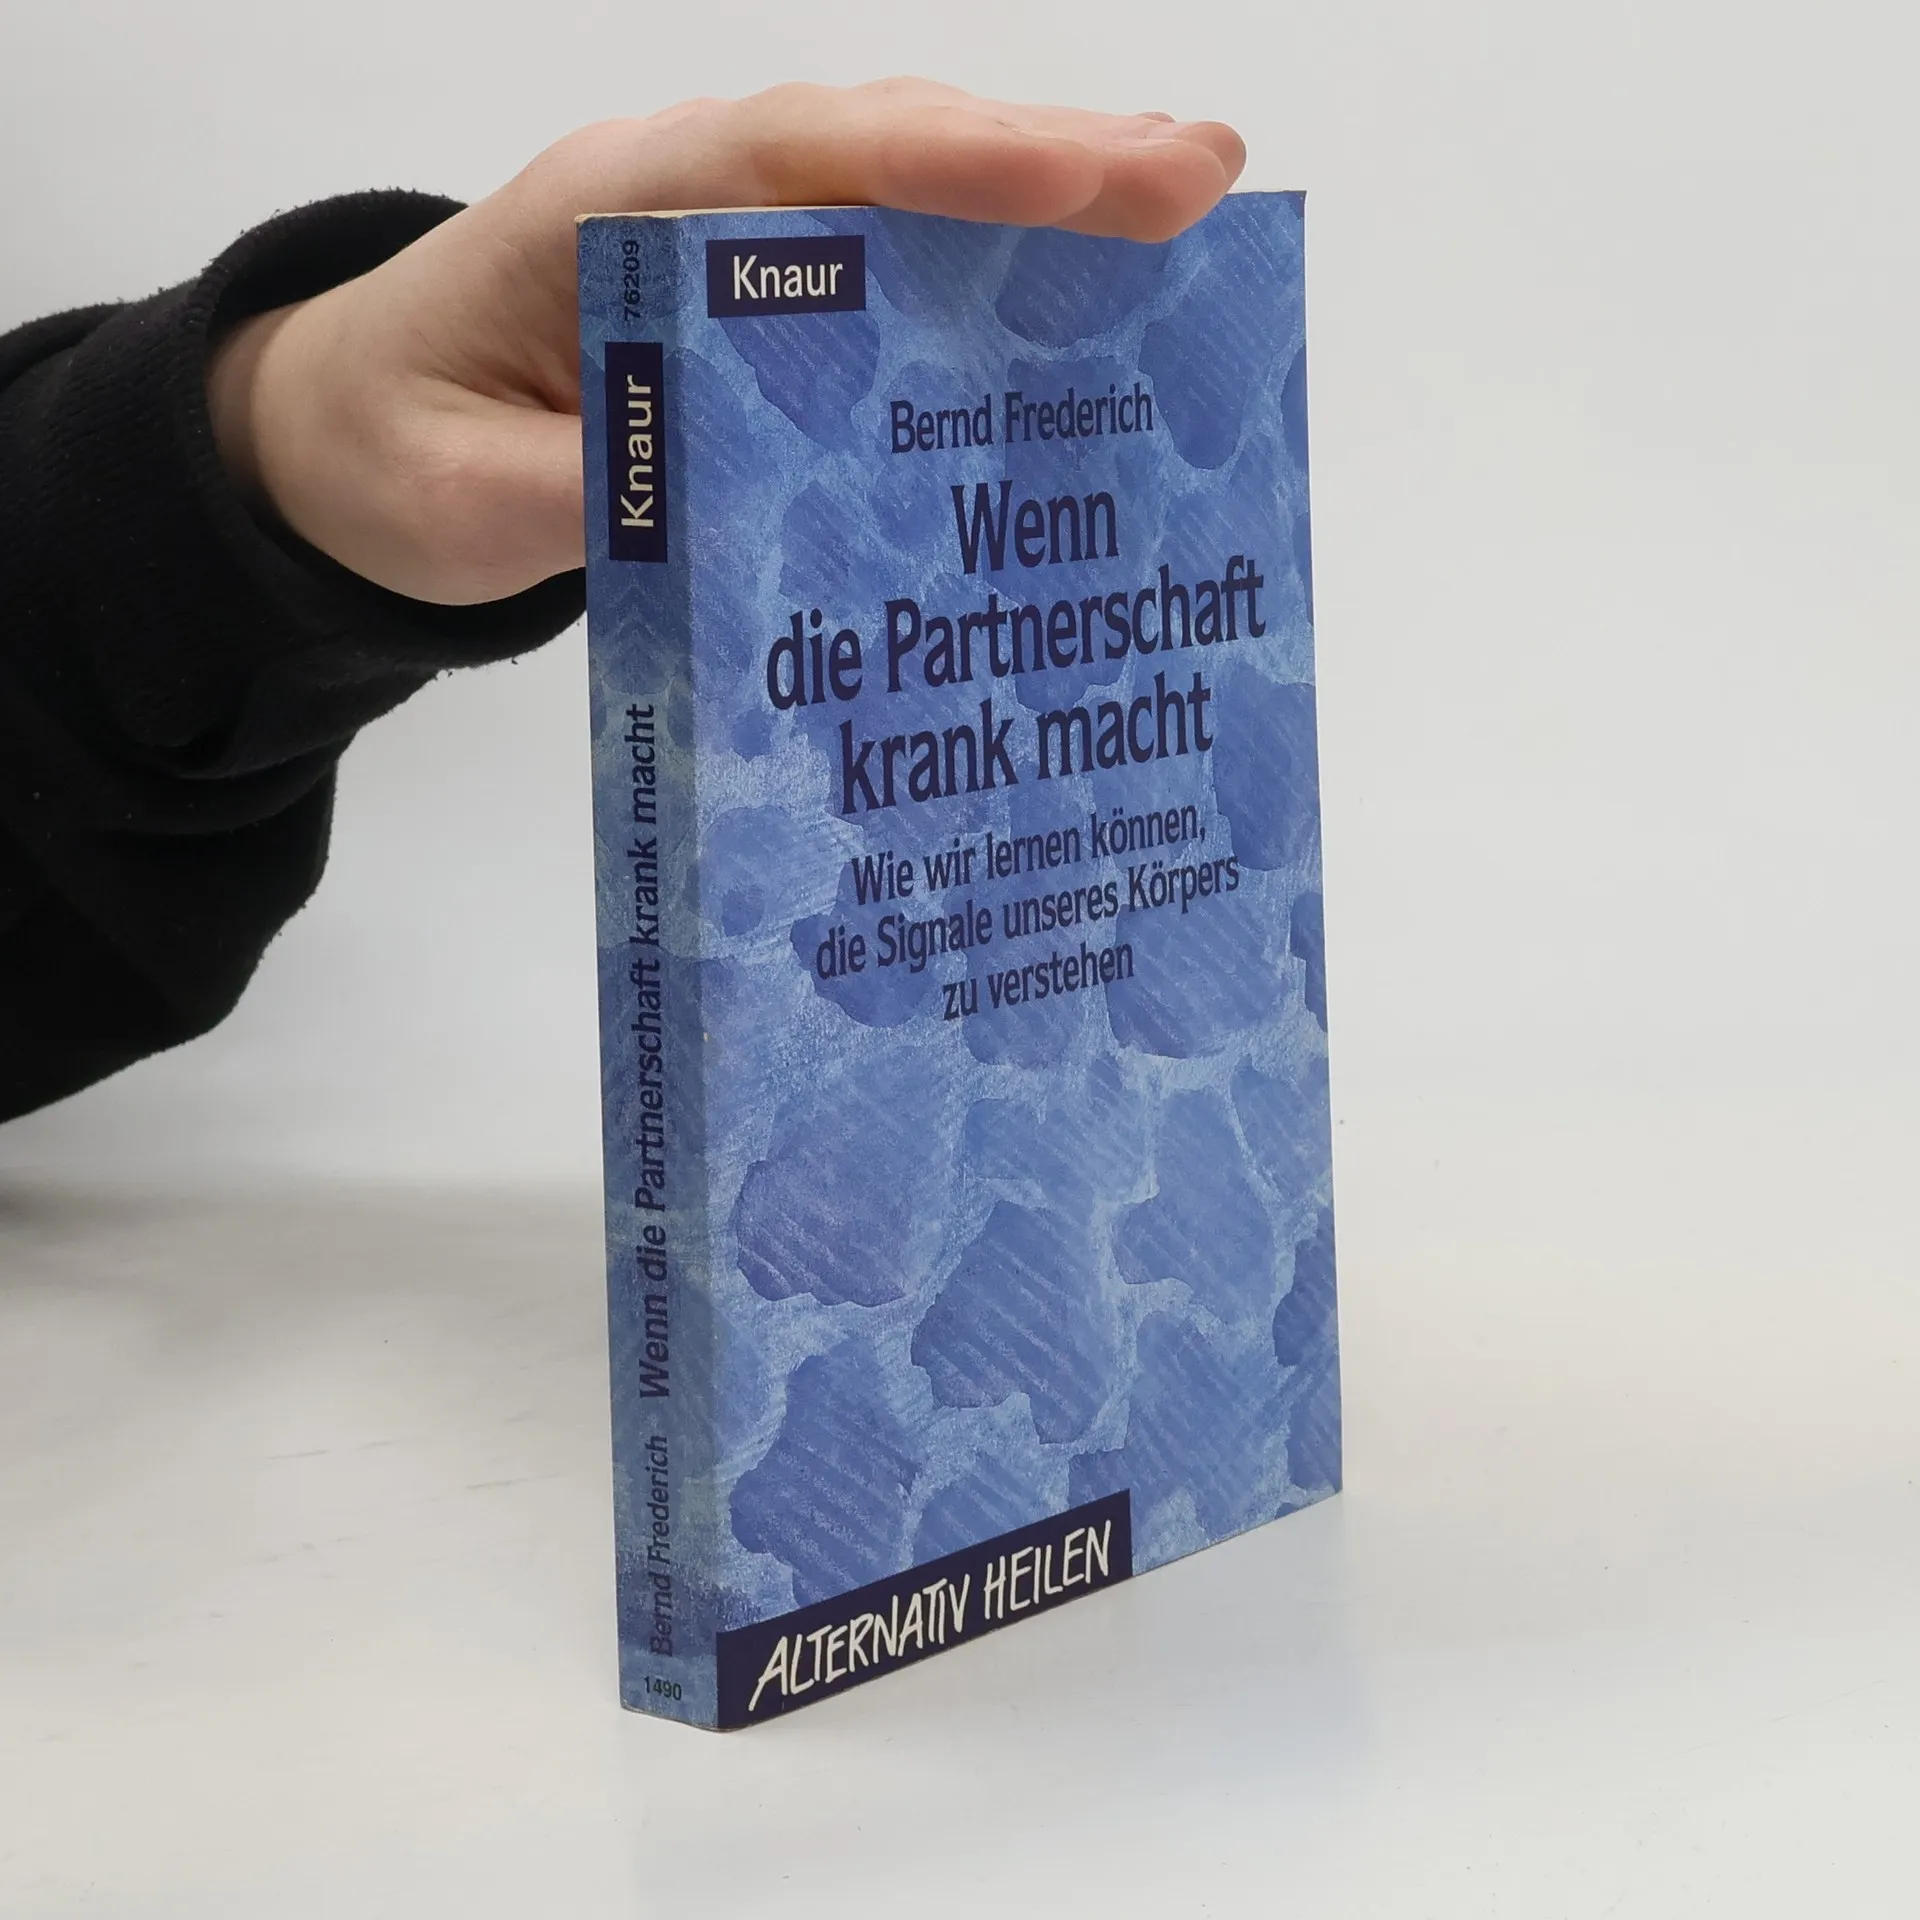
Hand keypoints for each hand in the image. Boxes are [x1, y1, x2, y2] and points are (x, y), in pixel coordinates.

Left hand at [206, 80, 1244, 605]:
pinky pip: (883, 265)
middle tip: (1200, 178)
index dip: (942, 163)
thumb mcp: (466, 500)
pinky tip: (1078, 299)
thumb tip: (740, 509)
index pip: (793, 158)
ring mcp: (729, 244)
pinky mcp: (755, 304)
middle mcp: (688, 200)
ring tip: (1183, 215)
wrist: (347, 439)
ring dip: (1039, 203)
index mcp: (609, 212)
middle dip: (1044, 163)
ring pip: (900, 196)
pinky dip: (984, 269)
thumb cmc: (396, 449)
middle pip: (881, 152)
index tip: (1082, 177)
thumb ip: (595, 497)